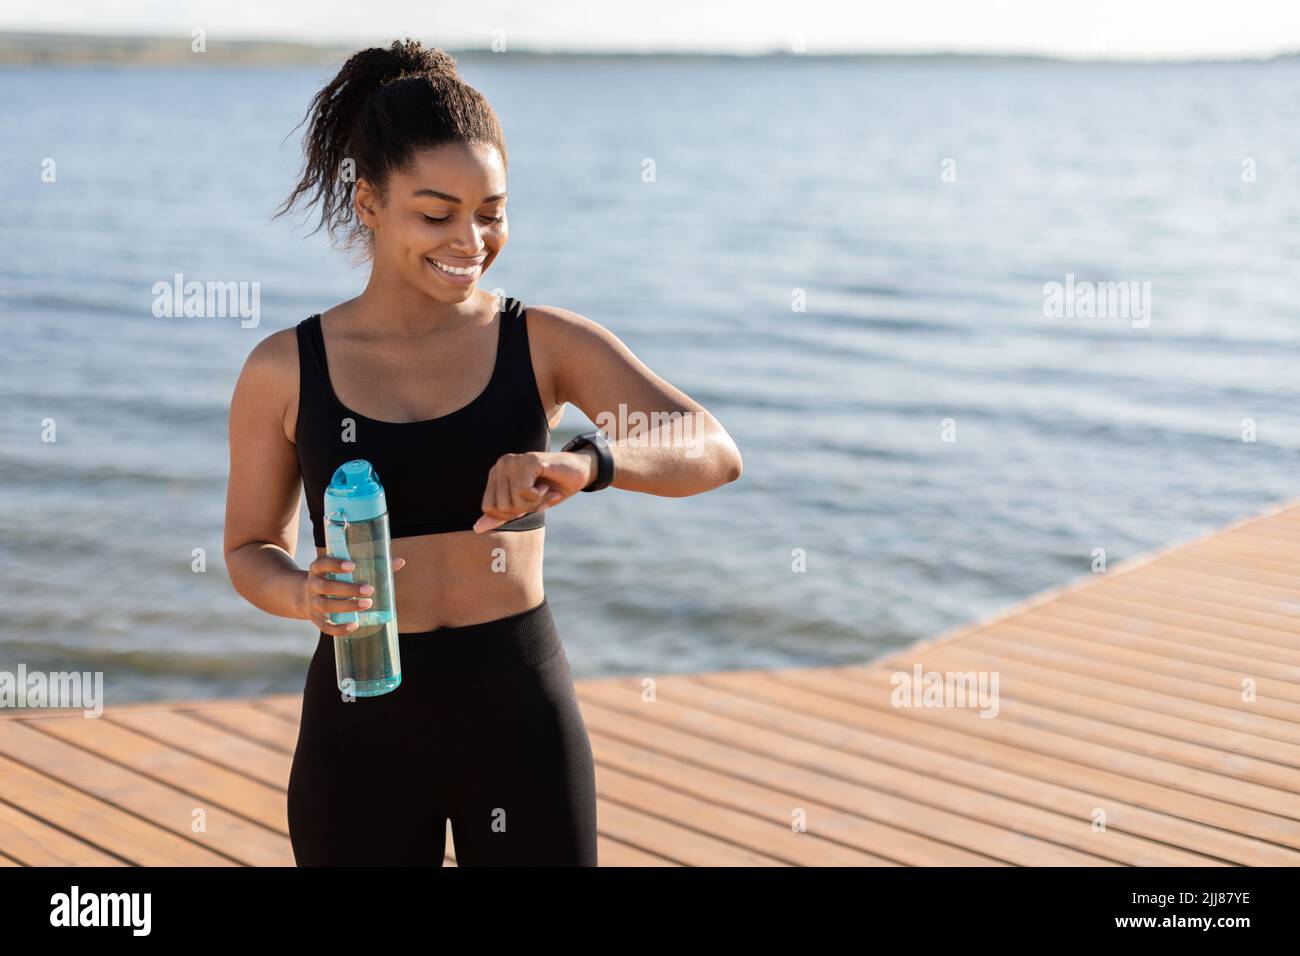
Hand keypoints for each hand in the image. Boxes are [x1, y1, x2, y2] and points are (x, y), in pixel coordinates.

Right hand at [302, 554, 406, 634]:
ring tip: (367, 604)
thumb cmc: (337, 578)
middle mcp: (312, 584)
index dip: (335, 564)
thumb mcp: (346, 569)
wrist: (307, 596)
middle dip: (348, 589)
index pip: (322, 563)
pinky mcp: (316, 619)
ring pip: (326, 606)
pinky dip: (339, 628)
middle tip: (369, 589)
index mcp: (318, 568)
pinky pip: (325, 626)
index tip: (353, 566)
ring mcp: (312, 603)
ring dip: (347, 606)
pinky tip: (355, 624)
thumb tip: (400, 561)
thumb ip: (372, 564)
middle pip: (326, 587)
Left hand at [473, 450, 595, 532]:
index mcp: (496, 474)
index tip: (526, 502)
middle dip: (524, 509)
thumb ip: (501, 515)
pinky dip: (538, 496)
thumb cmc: (551, 488)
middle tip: (537, 495)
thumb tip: (476, 528)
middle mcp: (501, 464)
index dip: (510, 514)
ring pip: (513, 501)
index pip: (489, 508)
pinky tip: (544, 485)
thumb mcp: (524, 506)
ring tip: (541, 489)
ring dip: (533, 503)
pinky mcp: (528, 460)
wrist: (578, 473)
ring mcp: (513, 460)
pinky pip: (524, 492)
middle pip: (501, 507)